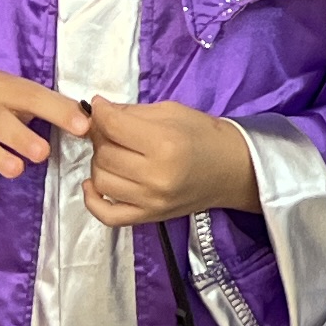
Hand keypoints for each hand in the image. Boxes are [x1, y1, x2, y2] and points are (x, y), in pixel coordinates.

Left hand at [80, 98, 260, 225]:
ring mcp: (151, 201)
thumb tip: (97, 111)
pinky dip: (93, 201)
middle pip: (104, 154)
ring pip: (101, 180)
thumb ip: (131, 112)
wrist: (232, 169)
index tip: (100, 108)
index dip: (99, 113)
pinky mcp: (149, 217)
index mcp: (165, 144)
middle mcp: (156, 176)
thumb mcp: (171, 112)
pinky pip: (107, 215)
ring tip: (114, 154)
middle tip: (111, 130)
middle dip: (101, 137)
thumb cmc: (204, 135)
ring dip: (99, 163)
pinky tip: (94, 184)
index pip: (113, 126)